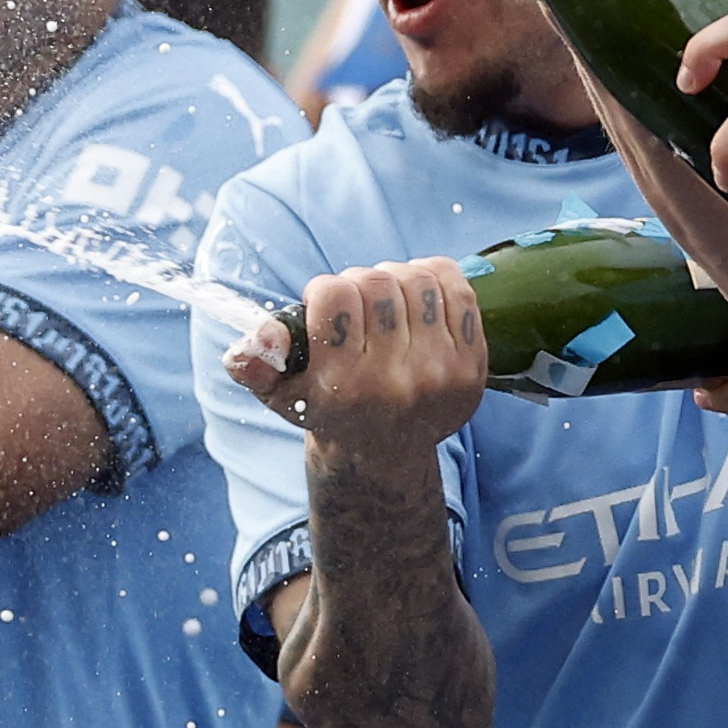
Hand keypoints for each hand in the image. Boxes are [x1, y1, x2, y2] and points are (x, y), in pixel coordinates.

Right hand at [224, 259, 489, 459]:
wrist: (383, 451)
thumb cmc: (327, 408)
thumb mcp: (281, 393)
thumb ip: (257, 364)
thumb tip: (255, 341)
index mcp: (344, 386)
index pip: (334, 294)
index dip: (323, 291)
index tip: (323, 307)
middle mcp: (395, 382)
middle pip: (377, 282)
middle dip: (360, 283)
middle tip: (356, 305)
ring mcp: (440, 373)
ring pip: (417, 279)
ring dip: (397, 279)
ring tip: (385, 301)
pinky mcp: (472, 365)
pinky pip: (458, 288)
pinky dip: (435, 277)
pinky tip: (417, 294)